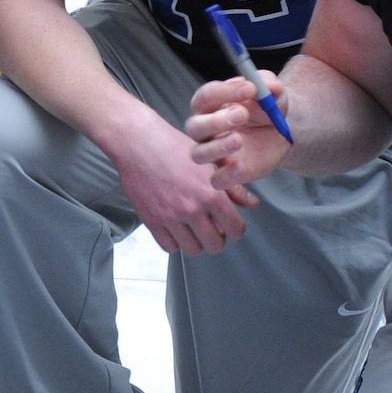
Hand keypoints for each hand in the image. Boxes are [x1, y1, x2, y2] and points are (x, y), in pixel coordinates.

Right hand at [107, 111, 246, 256]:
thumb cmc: (173, 147)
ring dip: (195, 242)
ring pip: (192, 250)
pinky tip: (175, 228)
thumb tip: (252, 204)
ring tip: (192, 229)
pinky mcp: (151, 220)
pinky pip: (169, 247)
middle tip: (212, 229)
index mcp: (210, 193)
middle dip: (217, 239)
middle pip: (215, 245)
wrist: (138, 142)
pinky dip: (174, 242)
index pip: (235, 229)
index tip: (230, 226)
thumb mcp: (209, 162)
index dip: (235, 230)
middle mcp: (192, 208)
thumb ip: (232, 187)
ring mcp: (170, 217)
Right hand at [186, 74, 291, 206]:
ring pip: (199, 154)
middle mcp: (206, 129)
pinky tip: (240, 167)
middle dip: (216, 121)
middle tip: (242, 114)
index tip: (251, 89)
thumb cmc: (265, 108)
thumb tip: (270, 88)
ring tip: (239, 139)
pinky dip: (226, 176)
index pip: (207, 96)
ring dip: (217, 147)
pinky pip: (216, 180)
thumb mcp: (272, 92)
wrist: (277, 133)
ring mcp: (213, 153)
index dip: (225, 92)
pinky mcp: (226, 173)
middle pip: (195, 126)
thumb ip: (270, 86)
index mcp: (211, 104)